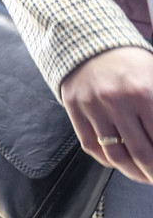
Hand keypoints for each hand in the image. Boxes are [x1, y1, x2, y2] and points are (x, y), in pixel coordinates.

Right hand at [60, 46, 152, 182]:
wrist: (88, 41)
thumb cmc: (128, 62)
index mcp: (143, 91)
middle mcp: (116, 100)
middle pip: (142, 153)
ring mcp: (92, 105)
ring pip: (115, 154)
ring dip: (132, 172)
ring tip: (143, 176)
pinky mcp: (74, 107)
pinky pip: (90, 145)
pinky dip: (107, 160)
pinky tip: (118, 162)